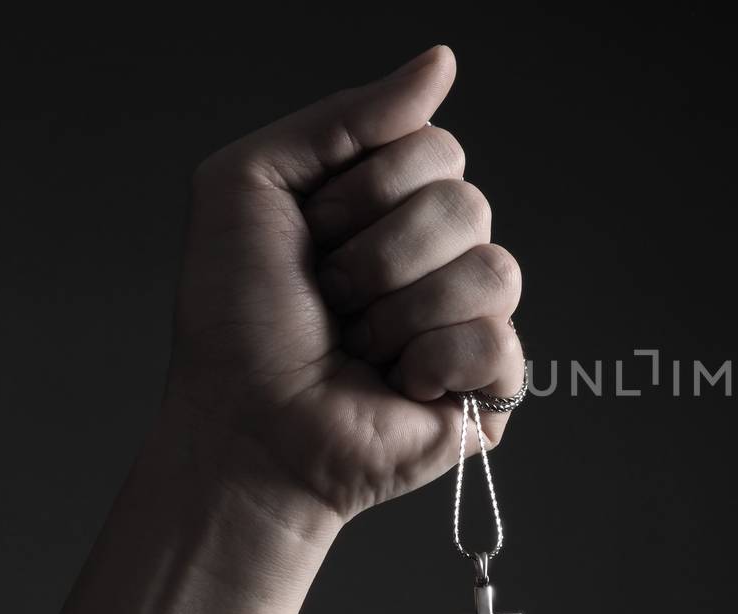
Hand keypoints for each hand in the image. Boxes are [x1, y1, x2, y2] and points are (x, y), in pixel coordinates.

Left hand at [165, 46, 522, 525]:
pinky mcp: (493, 385)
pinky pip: (501, 340)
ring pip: (493, 269)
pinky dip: (433, 363)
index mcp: (392, 204)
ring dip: (400, 314)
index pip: (436, 148)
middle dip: (378, 255)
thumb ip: (346, 117)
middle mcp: (439, 254)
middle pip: (466, 203)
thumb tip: (443, 61)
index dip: (365, 191)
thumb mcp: (253, 183)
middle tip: (333, 299)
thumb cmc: (236, 323)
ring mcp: (471, 318)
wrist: (243, 428)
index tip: (311, 238)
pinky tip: (398, 386)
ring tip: (361, 348)